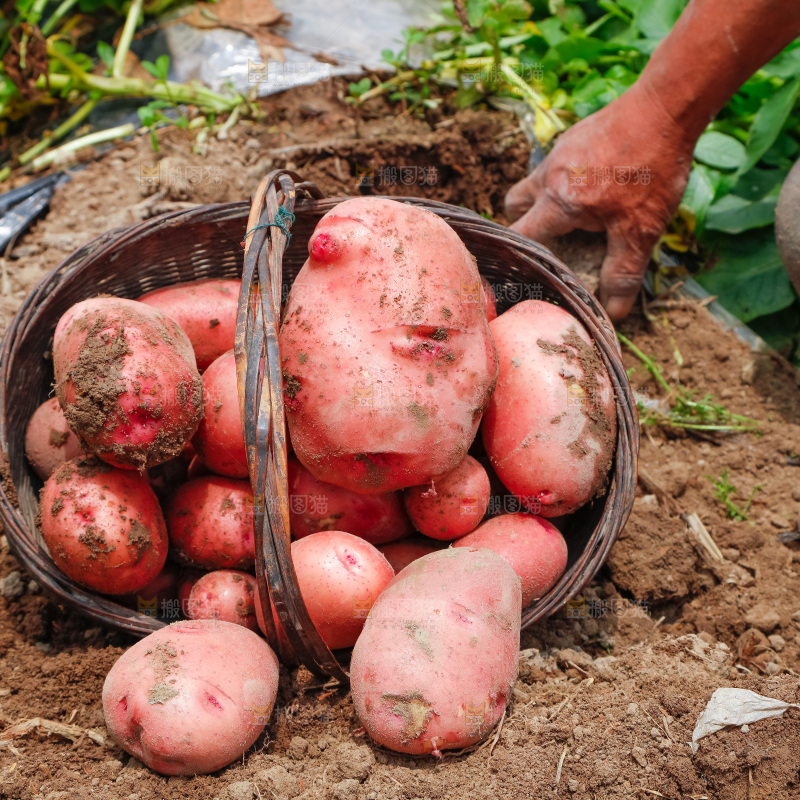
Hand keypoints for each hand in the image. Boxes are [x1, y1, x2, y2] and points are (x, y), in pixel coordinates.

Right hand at [505, 83, 695, 319]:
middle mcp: (549, 175)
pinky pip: (559, 165)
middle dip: (526, 224)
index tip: (527, 270)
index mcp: (558, 202)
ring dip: (546, 201)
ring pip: (536, 183)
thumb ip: (623, 272)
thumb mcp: (641, 229)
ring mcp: (560, 151)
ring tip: (578, 214)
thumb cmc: (652, 169)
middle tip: (553, 239)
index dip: (519, 256)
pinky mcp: (576, 135)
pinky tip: (599, 185)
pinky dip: (568, 180)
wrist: (668, 105)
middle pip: (515, 205)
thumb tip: (613, 313)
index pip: (520, 236)